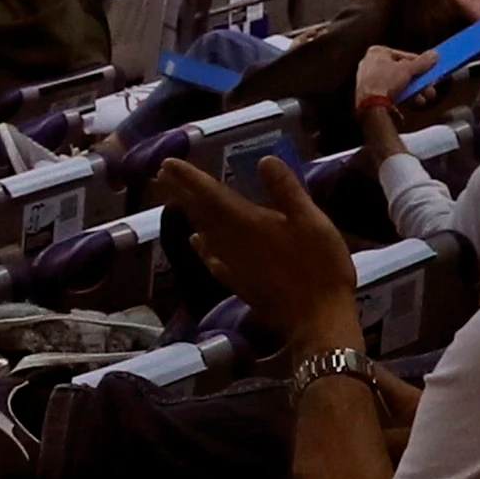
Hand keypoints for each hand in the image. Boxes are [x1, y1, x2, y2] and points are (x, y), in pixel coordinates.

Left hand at [153, 154, 364, 352]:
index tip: (167, 162)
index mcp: (247, 222)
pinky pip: (212, 259)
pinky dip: (202, 246)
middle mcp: (232, 242)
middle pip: (200, 212)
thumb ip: (286, 189)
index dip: (189, 178)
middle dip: (180, 191)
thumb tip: (265, 160)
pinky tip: (197, 241)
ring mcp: (233, 265)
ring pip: (203, 232)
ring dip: (188, 213)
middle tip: (160, 174)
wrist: (316, 319)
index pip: (211, 194)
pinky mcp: (239, 283)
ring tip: (175, 199)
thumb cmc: (319, 266)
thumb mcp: (311, 220)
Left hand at [349, 45, 430, 140]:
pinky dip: (403, 97)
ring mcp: (370, 81)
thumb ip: (422, 62)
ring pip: (398, 84)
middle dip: (419, 81)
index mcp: (377, 52)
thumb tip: (434, 54)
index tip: (431, 69)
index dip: (420, 63)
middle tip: (430, 87)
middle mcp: (371, 64)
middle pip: (402, 71)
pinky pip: (391, 93)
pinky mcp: (371, 96)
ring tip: (424, 97)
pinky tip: (414, 102)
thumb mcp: (408, 69)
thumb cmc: (384, 82)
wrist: (370, 106)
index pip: (404, 55)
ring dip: (414, 91)